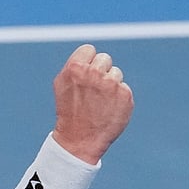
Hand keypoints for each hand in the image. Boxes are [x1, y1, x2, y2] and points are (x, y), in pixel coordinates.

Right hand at [51, 44, 133, 163]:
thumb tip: (90, 52)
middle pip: (104, 59)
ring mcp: (111, 84)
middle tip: (93, 91)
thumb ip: (75, 64)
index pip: (89, 49)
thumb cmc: (70, 110)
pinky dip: (119, 98)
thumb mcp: (62, 84)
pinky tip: (109, 109)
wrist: (80, 139)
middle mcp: (94, 73)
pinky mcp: (125, 95)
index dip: (88, 62)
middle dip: (100, 71)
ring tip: (100, 102)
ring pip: (116, 73)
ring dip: (110, 84)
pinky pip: (124, 88)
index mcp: (76, 67)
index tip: (85, 76)